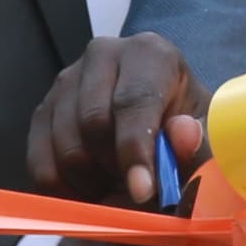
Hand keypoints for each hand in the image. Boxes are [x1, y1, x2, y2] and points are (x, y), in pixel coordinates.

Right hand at [28, 33, 206, 207]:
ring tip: (120, 188)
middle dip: (115, 170)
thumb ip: (198, 142)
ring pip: (66, 149)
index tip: (142, 192)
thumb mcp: (204, 138)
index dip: (136, 150)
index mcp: (148, 53)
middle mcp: (101, 56)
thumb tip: (183, 134)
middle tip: (137, 193)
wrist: (159, 125)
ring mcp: (66, 82)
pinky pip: (41, 166)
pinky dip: (66, 193)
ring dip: (93, 185)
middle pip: (93, 124)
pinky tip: (92, 192)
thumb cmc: (183, 130)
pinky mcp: (43, 113)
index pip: (133, 101)